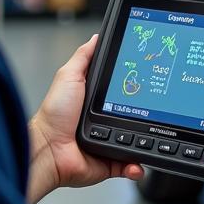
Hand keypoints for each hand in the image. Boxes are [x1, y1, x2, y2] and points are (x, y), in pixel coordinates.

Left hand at [27, 34, 143, 203]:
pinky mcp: (110, 161)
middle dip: (146, 113)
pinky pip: (130, 164)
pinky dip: (137, 164)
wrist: (48, 150)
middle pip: (134, 114)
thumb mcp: (68, 76)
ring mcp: (109, 141)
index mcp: (95, 101)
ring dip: (144, 139)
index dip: (136, 84)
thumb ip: (83, 57)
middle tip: (154, 108)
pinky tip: (138, 161)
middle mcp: (104, 121)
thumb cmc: (53, 115)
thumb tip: (96, 38)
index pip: (122, 90)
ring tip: (150, 135)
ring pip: (137, 140)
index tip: (148, 79)